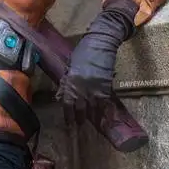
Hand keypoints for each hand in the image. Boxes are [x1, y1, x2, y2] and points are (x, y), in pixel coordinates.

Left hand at [56, 0, 137, 125]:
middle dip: (80, 119)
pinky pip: (105, 104)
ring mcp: (94, 89)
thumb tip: (62, 96)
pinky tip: (105, 119)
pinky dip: (105, 112)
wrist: (101, 43)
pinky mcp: (106, 87)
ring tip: (92, 125)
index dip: (68, 115)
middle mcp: (81, 88)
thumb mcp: (71, 66)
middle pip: (80, 109)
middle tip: (80, 126)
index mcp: (70, 82)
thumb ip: (67, 81)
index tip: (68, 124)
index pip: (67, 104)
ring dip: (92, 118)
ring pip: (93, 109)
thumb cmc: (83, 51)